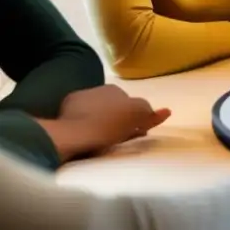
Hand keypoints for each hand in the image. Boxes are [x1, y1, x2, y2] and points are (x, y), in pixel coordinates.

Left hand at [43, 85, 170, 160]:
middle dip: (117, 120)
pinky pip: (79, 120)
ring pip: (96, 114)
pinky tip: (86, 137)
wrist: (75, 134)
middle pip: (112, 108)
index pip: (130, 103)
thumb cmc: (110, 124)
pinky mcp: (63, 114)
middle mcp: (96, 90)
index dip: (135, 118)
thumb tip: (166, 111)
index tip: (136, 133)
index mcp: (115, 89)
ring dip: (101, 123)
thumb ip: (151, 113)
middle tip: (120, 138)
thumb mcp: (138, 116)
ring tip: (102, 140)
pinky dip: (84, 126)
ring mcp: (78, 101)